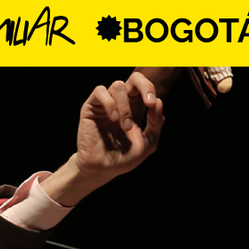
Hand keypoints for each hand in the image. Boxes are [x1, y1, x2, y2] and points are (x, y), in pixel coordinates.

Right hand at [41, 71, 163, 206]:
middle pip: (134, 78)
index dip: (150, 90)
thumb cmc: (123, 159)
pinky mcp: (91, 108)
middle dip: (144, 86)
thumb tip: (157, 102)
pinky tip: (113, 119)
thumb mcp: (148, 143)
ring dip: (125, 106)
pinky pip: (100, 92)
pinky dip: (110, 103)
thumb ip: (156, 123)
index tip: (152, 104)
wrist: (102, 170)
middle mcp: (121, 103)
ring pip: (118, 85)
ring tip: (124, 127)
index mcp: (135, 108)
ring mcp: (106, 104)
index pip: (145, 88)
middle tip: (147, 102)